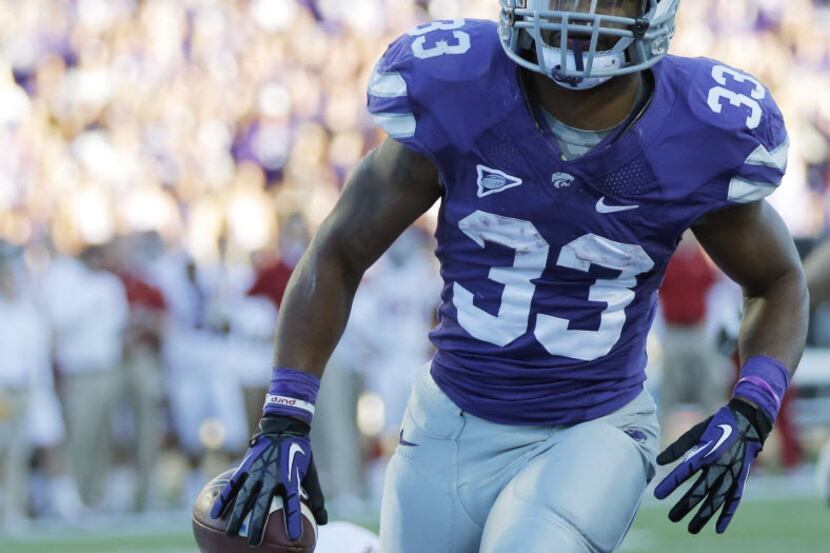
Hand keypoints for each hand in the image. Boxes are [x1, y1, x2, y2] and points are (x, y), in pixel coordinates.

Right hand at [210, 415, 327, 544]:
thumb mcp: (310, 474)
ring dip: (237, 516)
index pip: (293, 503)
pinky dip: (224, 499)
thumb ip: (316, 497)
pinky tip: (215, 514)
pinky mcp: (246, 466)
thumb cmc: (299, 453)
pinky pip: (233, 485)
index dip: (293, 520)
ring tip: (232, 534)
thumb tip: (324, 521)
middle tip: (253, 543)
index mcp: (290, 478)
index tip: (293, 538)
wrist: (284, 427)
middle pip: (263, 504)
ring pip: (245, 496)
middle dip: (257, 525)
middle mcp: (272, 476)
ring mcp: (257, 471)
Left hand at [653, 399, 770, 533]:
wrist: (749, 420)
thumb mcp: (696, 431)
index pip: (685, 471)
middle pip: (701, 490)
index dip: (671, 484)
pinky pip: (734, 499)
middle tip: (671, 518)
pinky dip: (727, 514)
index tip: (658, 495)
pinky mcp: (741, 478)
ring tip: (692, 528)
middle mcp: (721, 465)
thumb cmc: (717, 424)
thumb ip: (678, 447)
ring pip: (717, 499)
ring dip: (704, 515)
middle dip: (686, 505)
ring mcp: (733, 473)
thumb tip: (658, 461)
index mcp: (707, 451)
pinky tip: (718, 528)